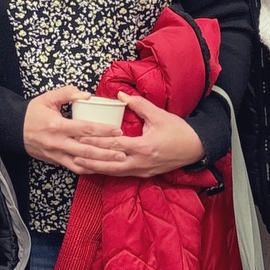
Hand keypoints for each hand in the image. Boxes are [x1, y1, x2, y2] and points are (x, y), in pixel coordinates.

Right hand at [23, 86, 129, 174]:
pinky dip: (88, 169)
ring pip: (82, 162)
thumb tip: (87, 95)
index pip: (85, 128)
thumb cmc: (32, 112)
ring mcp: (57, 154)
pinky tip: (100, 168)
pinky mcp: (55, 161)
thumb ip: (67, 93)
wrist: (14, 129)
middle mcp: (58, 142)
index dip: (103, 130)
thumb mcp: (48, 98)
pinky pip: (74, 168)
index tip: (118, 131)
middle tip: (124, 151)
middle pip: (87, 149)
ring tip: (116, 163)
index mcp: (58, 125)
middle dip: (107, 152)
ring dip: (100, 164)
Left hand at [73, 95, 205, 177]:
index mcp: (143, 147)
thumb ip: (138, 104)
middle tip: (73, 154)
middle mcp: (140, 162)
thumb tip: (120, 95)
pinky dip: (108, 171)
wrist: (196, 148)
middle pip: (109, 164)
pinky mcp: (144, 174)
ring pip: (114, 172)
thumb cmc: (178, 130)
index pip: (114, 144)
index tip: (81, 137)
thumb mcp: (159, 115)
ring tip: (79, 164)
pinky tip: (97, 169)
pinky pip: (122, 174)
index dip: (96, 141)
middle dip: (90, 160)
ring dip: (96, 168)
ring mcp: (142, 171)